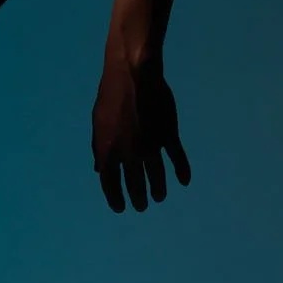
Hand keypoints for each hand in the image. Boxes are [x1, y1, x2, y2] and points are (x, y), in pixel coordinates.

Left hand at [91, 45, 189, 213]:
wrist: (133, 74)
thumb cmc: (111, 95)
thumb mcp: (98, 122)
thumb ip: (99, 147)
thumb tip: (99, 169)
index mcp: (108, 149)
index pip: (110, 182)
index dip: (114, 198)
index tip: (121, 208)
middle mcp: (129, 152)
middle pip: (134, 183)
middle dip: (138, 198)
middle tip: (142, 206)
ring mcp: (150, 145)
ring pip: (156, 175)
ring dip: (158, 189)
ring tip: (159, 197)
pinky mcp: (168, 135)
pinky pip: (177, 157)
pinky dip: (182, 170)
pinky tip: (184, 180)